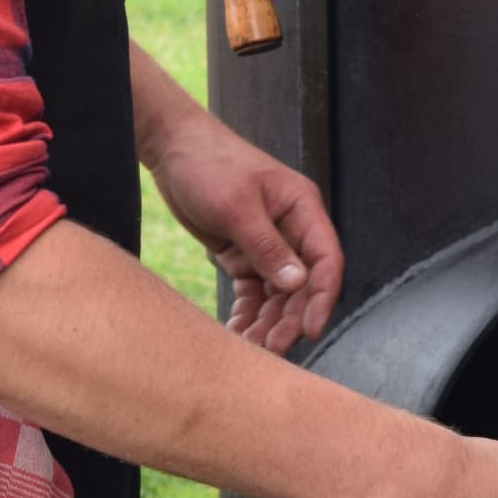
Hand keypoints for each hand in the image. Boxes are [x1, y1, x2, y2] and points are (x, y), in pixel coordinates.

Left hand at [151, 111, 343, 354]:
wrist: (171, 149)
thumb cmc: (209, 164)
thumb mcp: (237, 207)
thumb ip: (267, 247)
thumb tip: (297, 284)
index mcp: (303, 210)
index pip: (326, 260)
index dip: (322, 297)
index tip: (309, 329)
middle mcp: (292, 231)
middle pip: (302, 285)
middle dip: (289, 318)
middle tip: (272, 348)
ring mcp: (268, 245)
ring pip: (277, 294)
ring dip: (267, 322)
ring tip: (251, 348)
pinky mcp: (243, 254)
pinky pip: (252, 291)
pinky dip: (247, 313)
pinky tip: (237, 333)